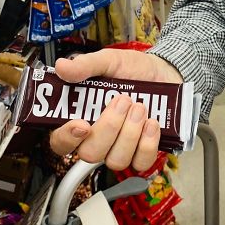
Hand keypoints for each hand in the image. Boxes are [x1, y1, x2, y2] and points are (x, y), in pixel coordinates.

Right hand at [49, 48, 181, 171]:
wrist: (164, 72)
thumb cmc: (132, 69)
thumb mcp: (108, 61)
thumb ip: (85, 65)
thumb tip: (62, 67)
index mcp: (80, 117)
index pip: (60, 141)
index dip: (66, 138)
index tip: (82, 125)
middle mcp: (97, 138)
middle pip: (90, 154)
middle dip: (109, 128)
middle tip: (123, 100)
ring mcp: (119, 148)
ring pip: (116, 160)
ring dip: (130, 133)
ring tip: (140, 107)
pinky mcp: (142, 153)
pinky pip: (141, 162)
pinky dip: (147, 144)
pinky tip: (151, 123)